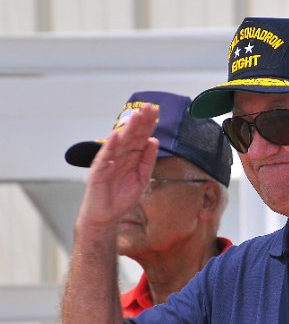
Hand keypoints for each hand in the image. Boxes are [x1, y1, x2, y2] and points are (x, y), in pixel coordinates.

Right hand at [78, 103, 159, 227]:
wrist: (106, 217)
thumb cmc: (121, 198)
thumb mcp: (141, 178)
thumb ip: (147, 160)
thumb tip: (154, 141)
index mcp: (130, 156)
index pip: (140, 137)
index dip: (148, 124)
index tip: (155, 110)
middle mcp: (119, 156)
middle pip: (131, 136)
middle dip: (140, 121)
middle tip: (149, 107)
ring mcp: (108, 162)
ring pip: (119, 142)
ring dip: (127, 129)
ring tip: (135, 116)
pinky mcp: (98, 171)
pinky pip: (105, 157)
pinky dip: (110, 146)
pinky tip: (116, 135)